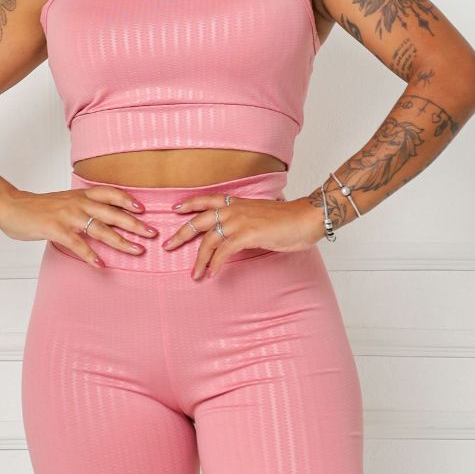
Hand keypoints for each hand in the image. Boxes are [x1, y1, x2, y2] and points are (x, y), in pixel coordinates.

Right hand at [0, 187, 158, 267]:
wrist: (12, 207)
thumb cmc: (39, 208)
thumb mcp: (65, 201)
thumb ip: (83, 207)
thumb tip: (102, 217)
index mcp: (81, 195)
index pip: (110, 194)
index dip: (128, 200)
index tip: (144, 209)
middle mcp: (78, 203)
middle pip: (112, 213)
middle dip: (134, 224)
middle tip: (152, 233)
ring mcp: (68, 216)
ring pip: (100, 229)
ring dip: (121, 241)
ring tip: (137, 251)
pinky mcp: (57, 230)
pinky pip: (78, 244)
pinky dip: (91, 255)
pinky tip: (101, 265)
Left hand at [163, 194, 321, 279]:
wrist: (306, 218)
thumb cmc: (288, 220)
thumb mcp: (261, 216)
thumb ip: (246, 221)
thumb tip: (238, 234)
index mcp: (238, 203)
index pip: (207, 200)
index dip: (189, 203)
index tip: (175, 208)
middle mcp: (235, 210)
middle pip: (200, 220)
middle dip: (182, 234)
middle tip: (168, 245)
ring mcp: (240, 221)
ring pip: (209, 239)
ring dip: (199, 259)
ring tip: (194, 273)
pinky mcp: (248, 234)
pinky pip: (224, 251)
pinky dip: (215, 264)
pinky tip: (212, 273)